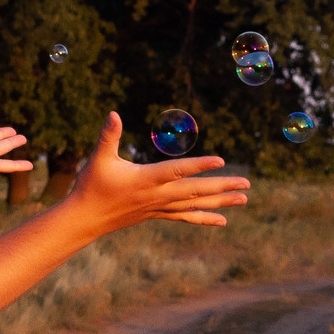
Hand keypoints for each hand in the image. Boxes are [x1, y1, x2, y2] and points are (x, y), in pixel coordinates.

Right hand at [66, 113, 249, 233]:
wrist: (85, 219)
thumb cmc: (91, 186)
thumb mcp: (98, 159)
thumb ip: (108, 136)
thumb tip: (113, 113)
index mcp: (146, 179)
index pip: (177, 171)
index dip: (199, 166)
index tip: (221, 161)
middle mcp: (157, 196)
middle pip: (195, 191)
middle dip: (222, 187)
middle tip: (247, 183)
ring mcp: (159, 207)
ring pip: (195, 205)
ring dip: (220, 202)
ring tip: (244, 199)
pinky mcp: (157, 214)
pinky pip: (185, 216)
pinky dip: (204, 217)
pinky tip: (222, 220)